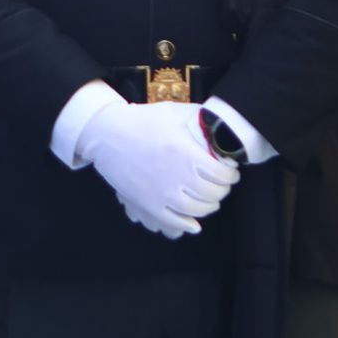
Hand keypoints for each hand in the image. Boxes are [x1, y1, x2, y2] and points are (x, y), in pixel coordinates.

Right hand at [77, 101, 240, 237]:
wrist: (106, 134)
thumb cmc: (140, 120)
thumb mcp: (173, 112)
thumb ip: (200, 117)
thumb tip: (220, 124)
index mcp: (186, 153)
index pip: (222, 174)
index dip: (231, 175)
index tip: (230, 172)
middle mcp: (177, 176)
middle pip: (214, 194)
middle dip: (222, 190)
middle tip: (221, 185)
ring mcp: (162, 193)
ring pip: (198, 210)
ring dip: (209, 206)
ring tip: (209, 199)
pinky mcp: (148, 204)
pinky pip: (175, 222)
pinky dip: (189, 225)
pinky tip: (194, 223)